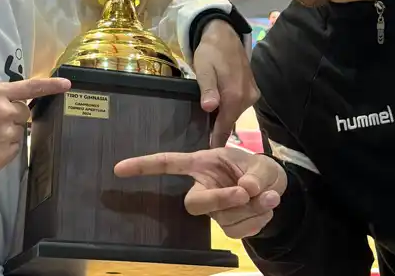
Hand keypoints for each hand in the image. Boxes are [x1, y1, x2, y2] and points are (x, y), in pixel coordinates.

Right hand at [0, 77, 70, 176]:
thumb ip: (0, 97)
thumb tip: (22, 102)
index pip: (29, 87)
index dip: (50, 86)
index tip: (67, 85)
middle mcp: (5, 111)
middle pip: (25, 112)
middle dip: (14, 116)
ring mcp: (8, 134)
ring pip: (21, 130)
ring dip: (9, 132)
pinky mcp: (8, 153)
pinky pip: (16, 147)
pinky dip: (6, 147)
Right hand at [115, 147, 285, 238]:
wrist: (275, 187)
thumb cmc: (257, 168)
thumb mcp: (260, 163)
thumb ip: (256, 173)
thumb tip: (247, 189)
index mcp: (202, 164)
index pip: (168, 164)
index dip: (144, 166)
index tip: (119, 169)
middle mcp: (202, 187)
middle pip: (194, 203)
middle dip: (220, 200)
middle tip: (245, 192)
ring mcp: (213, 211)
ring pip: (225, 218)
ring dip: (253, 209)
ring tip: (269, 195)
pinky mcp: (226, 227)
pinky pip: (239, 231)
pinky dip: (259, 220)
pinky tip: (264, 208)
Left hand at [193, 19, 259, 146]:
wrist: (224, 34)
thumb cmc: (210, 52)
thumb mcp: (203, 69)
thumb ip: (207, 89)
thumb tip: (210, 108)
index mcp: (235, 95)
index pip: (225, 126)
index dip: (217, 140)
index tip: (210, 155)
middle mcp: (248, 98)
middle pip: (231, 121)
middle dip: (220, 132)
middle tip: (205, 143)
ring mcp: (252, 94)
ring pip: (236, 114)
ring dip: (225, 121)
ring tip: (210, 130)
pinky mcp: (253, 90)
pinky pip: (240, 106)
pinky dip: (230, 110)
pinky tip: (219, 113)